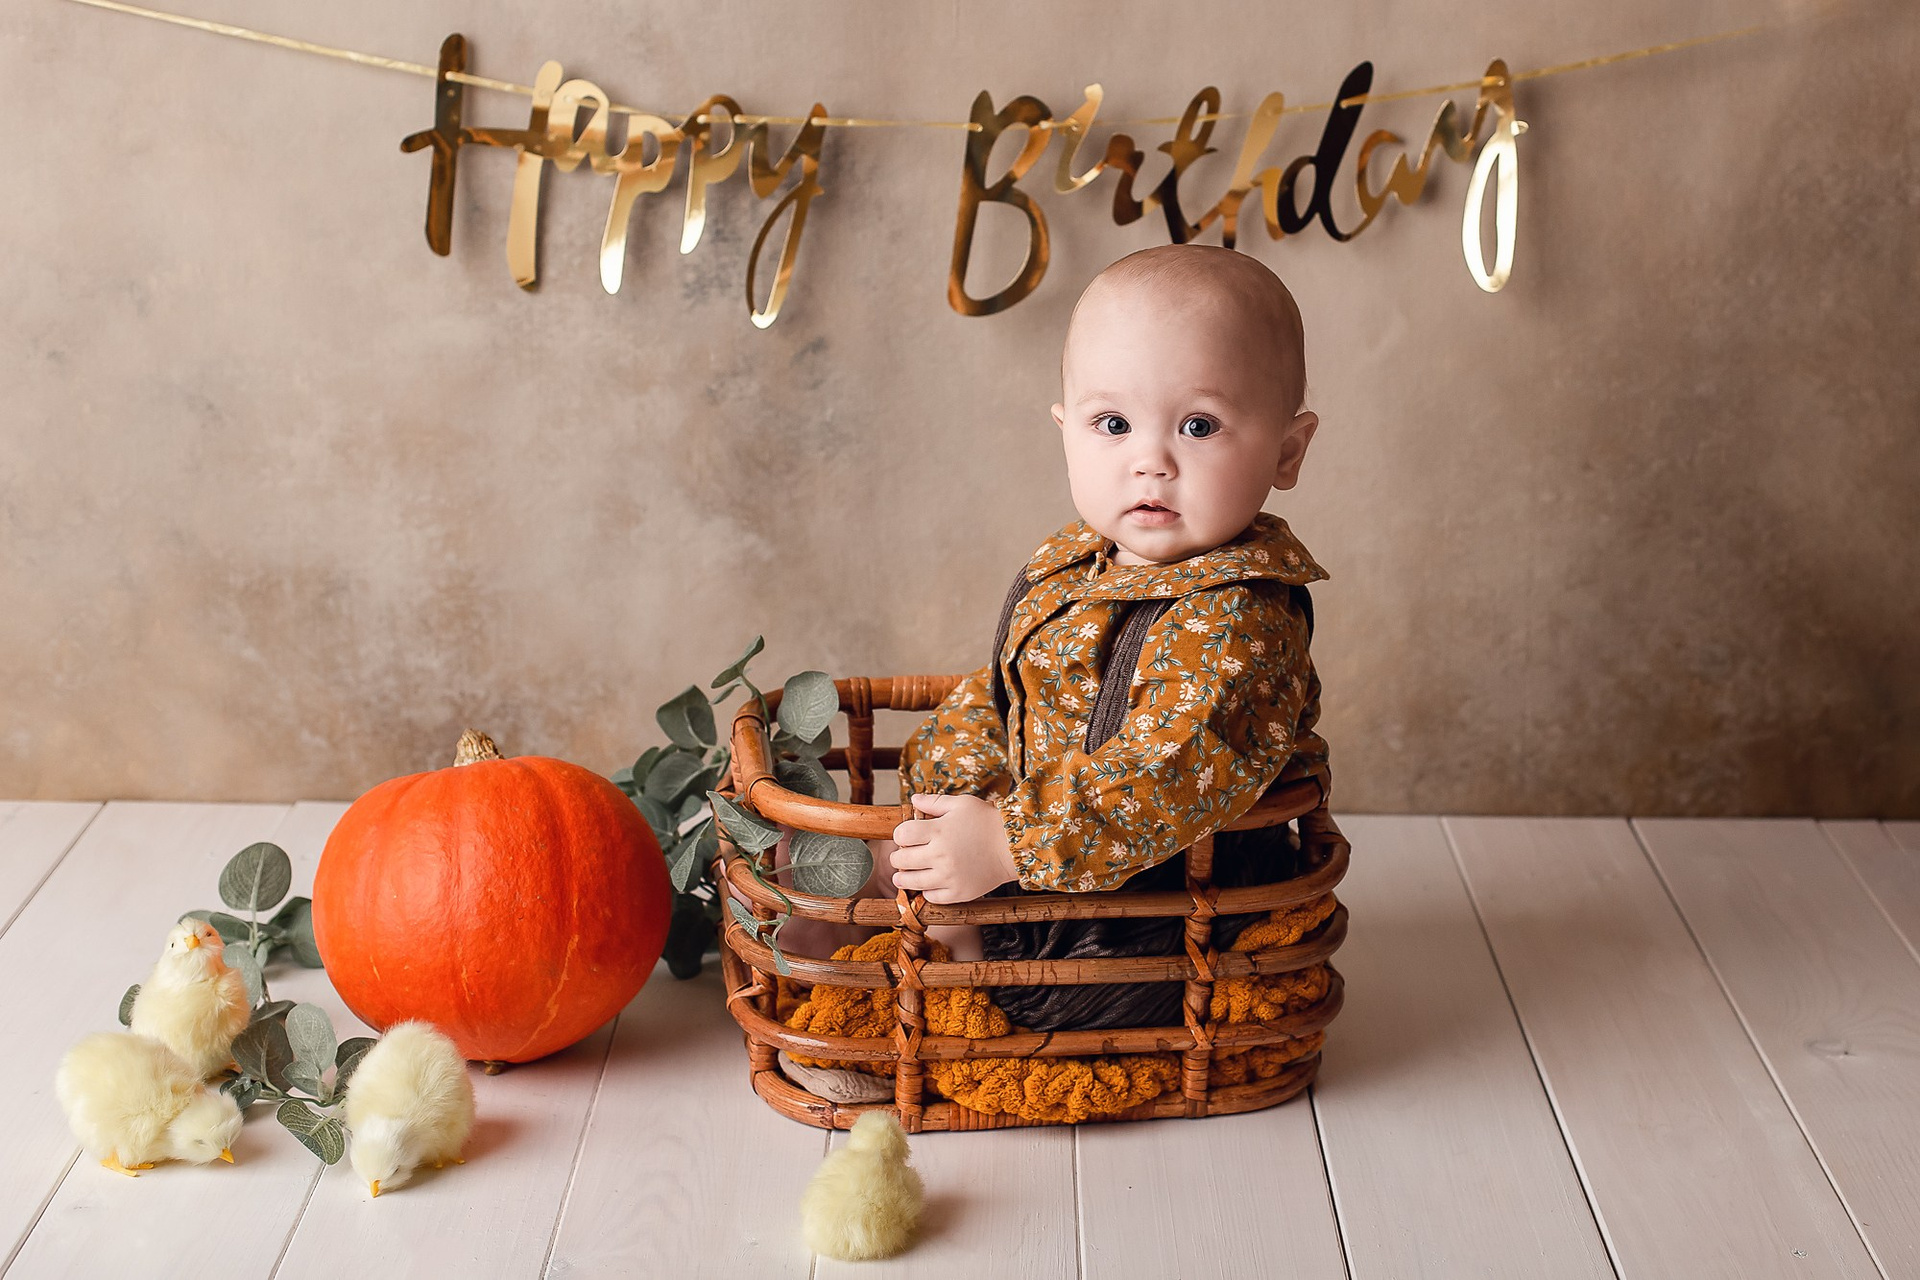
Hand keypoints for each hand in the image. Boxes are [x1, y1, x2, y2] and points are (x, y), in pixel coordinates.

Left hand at [887, 793, 1018, 903]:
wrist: (1013, 846)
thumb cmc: (987, 821)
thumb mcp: (962, 804)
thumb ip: (935, 802)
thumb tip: (913, 800)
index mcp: (938, 830)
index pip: (901, 835)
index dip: (900, 835)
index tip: (907, 836)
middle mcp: (940, 855)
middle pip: (900, 860)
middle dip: (899, 856)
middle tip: (905, 855)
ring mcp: (948, 876)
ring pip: (911, 882)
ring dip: (904, 877)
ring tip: (904, 874)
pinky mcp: (958, 892)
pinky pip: (931, 897)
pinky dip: (927, 891)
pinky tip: (930, 883)